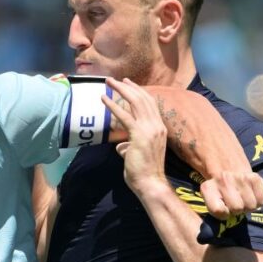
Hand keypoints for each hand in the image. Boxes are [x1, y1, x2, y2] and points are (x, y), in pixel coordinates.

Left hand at [103, 77, 167, 194]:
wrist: (150, 183)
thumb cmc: (143, 172)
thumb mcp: (137, 155)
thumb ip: (129, 147)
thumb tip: (121, 147)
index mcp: (159, 128)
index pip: (150, 104)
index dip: (139, 92)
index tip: (129, 84)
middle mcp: (157, 125)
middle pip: (143, 99)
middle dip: (128, 86)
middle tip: (116, 79)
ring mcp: (150, 129)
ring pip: (135, 103)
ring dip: (120, 90)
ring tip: (108, 83)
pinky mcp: (139, 135)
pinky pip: (124, 116)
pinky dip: (113, 106)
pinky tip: (103, 99)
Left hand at [199, 170, 262, 219]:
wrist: (225, 164)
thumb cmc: (217, 188)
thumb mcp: (208, 197)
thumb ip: (214, 209)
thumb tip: (224, 218)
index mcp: (208, 188)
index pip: (219, 211)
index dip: (223, 214)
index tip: (223, 209)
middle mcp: (224, 181)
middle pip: (237, 208)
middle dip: (237, 210)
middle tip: (234, 203)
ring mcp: (240, 178)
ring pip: (251, 206)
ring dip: (248, 206)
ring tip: (242, 199)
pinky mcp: (254, 177)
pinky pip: (261, 199)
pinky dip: (258, 200)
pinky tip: (251, 194)